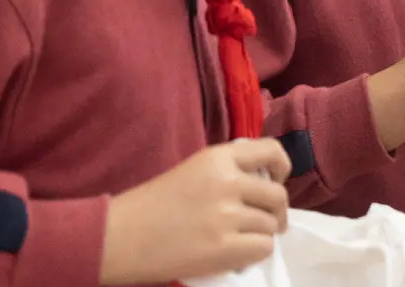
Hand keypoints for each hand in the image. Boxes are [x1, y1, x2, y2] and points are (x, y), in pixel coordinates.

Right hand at [99, 139, 291, 283]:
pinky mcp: (223, 249)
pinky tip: (238, 252)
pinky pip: (263, 248)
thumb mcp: (193, 170)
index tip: (278, 180)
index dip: (282, 167)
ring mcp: (226, 216)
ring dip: (262, 234)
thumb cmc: (152, 204)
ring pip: (271, 225)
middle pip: (278, 196)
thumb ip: (227, 170)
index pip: (271, 151)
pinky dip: (256, 252)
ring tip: (242, 238)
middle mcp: (227, 182)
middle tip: (266, 221)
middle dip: (276, 211)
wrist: (121, 237)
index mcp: (218, 157)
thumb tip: (265, 182)